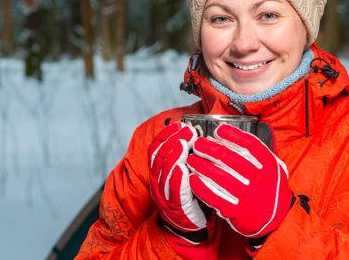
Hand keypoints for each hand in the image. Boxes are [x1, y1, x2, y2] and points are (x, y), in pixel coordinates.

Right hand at [148, 122, 208, 242]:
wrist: (189, 225)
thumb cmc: (190, 194)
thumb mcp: (183, 173)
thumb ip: (184, 156)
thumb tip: (193, 131)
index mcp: (158, 172)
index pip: (156, 149)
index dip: (165, 135)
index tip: (178, 124)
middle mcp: (157, 182)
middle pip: (159, 157)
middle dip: (173, 140)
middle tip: (188, 130)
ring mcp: (164, 195)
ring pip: (164, 172)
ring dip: (174, 155)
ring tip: (184, 142)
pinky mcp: (175, 207)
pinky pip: (173, 191)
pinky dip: (177, 178)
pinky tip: (183, 168)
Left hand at [187, 124, 290, 237]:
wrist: (276, 216)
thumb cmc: (268, 186)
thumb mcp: (272, 166)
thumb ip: (256, 152)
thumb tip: (229, 134)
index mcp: (269, 165)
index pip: (249, 145)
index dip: (232, 135)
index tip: (218, 130)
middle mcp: (259, 179)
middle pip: (230, 158)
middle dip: (210, 148)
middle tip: (198, 144)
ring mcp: (247, 195)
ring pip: (219, 176)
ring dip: (201, 165)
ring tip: (192, 159)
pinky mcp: (236, 210)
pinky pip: (214, 196)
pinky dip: (201, 186)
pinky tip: (193, 178)